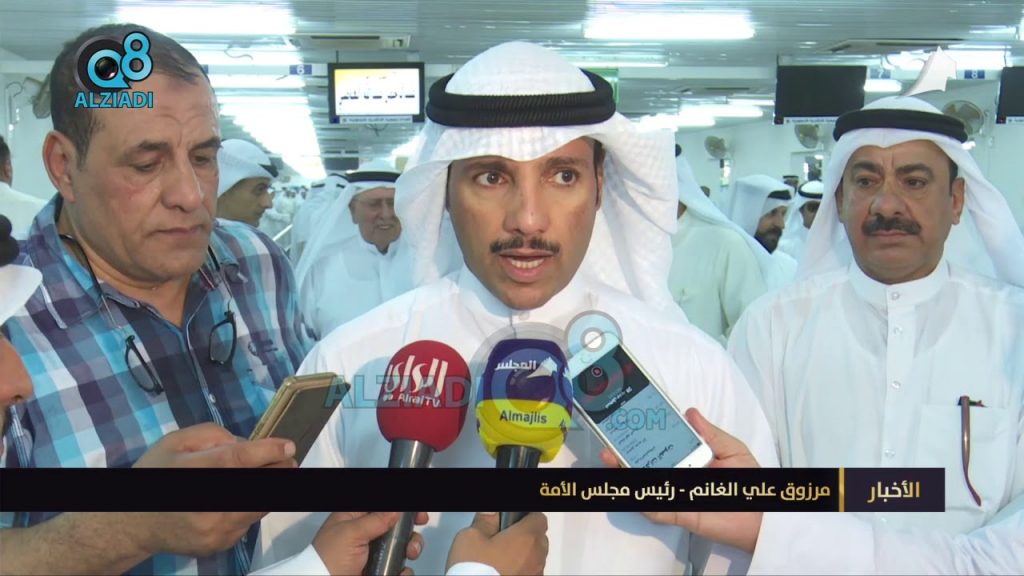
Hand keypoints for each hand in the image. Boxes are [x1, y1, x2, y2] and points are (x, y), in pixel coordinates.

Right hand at [127, 423, 296, 556]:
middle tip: (289, 461)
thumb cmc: (155, 476)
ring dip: (267, 490)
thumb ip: (211, 436)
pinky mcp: (218, 545)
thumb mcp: (175, 442)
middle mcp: (206, 505)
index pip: (238, 460)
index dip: (267, 452)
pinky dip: (250, 508)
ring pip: (257, 507)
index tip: (288, 446)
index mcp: (193, 473)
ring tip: (270, 475)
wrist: (133, 523)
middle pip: (257, 487)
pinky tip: (239, 499)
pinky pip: (246, 523)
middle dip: (278, 471)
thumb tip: (244, 444)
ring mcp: (214, 530)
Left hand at [313, 512, 427, 575]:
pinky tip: (399, 571)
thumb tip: (397, 509)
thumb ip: (376, 519)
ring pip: (401, 546)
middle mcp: (365, 534)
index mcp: (354, 519)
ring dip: (411, 548)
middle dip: (409, 530)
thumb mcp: (350, 533)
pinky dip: (403, 570)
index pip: (381, 507)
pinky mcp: (377, 571)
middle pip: (396, 526)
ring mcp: (372, 555)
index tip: (416, 513)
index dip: (400, 508)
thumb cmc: (329, 558)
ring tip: (409, 554)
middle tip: (418, 530)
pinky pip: (398, 568)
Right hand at [447, 512, 547, 575]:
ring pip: (536, 558)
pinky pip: (532, 573)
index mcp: (527, 537)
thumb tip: (493, 511)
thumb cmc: (476, 567)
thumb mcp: (470, 537)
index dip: (525, 517)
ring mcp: (536, 574)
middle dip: (525, 536)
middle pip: (539, 538)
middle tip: (502, 540)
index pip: (538, 518)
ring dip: (524, 555)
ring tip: (501, 560)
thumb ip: (485, 520)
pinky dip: (522, 571)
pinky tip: (504, 574)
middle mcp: (537, 555)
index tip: (509, 522)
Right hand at [599, 408, 762, 553]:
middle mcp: (679, 477)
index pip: (662, 445)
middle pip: (646, 465)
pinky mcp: (679, 514)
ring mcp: (676, 496)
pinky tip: (631, 486)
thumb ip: (710, 433)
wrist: (765, 515)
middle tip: (609, 441)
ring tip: (611, 458)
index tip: (629, 421)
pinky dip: (643, 500)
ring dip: (625, 474)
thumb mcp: (732, 450)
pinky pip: (656, 508)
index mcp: (689, 459)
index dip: (644, 434)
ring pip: (645, 485)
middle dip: (625, 453)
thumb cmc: (751, 481)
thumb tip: (689, 412)